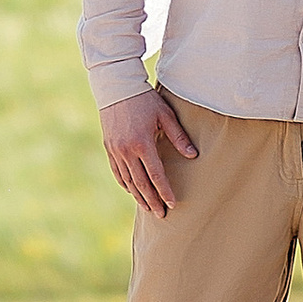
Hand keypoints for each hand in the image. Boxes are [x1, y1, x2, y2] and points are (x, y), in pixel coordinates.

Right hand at [101, 88, 199, 217]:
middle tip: (161, 214)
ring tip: (148, 207)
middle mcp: (127, 151)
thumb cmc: (145, 100)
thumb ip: (179, 136)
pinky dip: (125, 183)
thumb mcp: (165, 115)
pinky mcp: (109, 147)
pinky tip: (132, 191)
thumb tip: (193, 155)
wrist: (117, 87)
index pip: (156, 175)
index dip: (164, 191)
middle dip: (152, 200)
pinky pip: (117, 171)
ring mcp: (115, 150)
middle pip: (140, 183)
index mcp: (142, 143)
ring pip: (127, 180)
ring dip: (138, 195)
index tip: (172, 203)